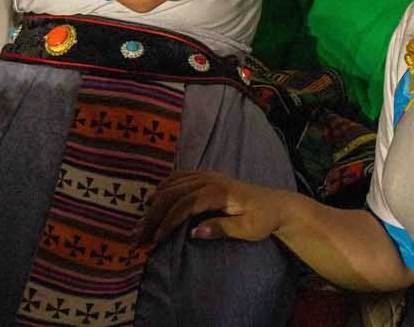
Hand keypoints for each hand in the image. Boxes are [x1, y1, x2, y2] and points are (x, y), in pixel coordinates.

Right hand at [138, 171, 285, 245]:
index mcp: (219, 192)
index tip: (156, 238)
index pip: (186, 204)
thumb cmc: (262, 219)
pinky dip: (163, 188)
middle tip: (138, 234)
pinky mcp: (205, 177)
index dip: (169, 220)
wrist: (275, 204)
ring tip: (141, 221)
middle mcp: (210, 179)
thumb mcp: (248, 229)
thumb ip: (222, 229)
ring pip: (172, 184)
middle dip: (154, 214)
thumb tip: (194, 232)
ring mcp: (207, 176)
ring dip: (154, 202)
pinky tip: (154, 200)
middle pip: (174, 193)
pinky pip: (178, 177)